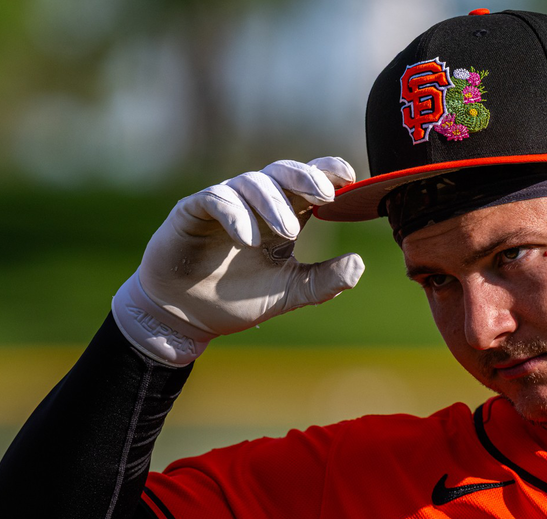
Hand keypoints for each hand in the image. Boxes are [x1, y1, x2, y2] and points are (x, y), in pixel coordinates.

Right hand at [111, 157, 364, 365]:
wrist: (186, 317)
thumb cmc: (238, 298)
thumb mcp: (290, 292)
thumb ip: (325, 280)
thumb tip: (360, 264)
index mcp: (285, 215)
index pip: (310, 183)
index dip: (329, 172)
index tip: (350, 177)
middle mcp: (257, 203)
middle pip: (284, 172)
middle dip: (307, 178)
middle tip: (324, 196)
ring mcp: (225, 203)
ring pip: (253, 182)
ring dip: (273, 204)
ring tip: (288, 233)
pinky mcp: (193, 210)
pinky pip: (216, 198)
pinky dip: (235, 214)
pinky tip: (248, 239)